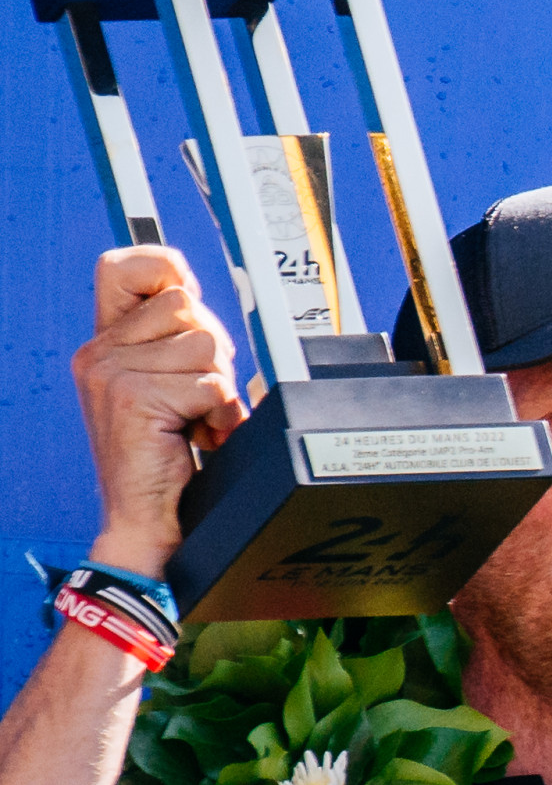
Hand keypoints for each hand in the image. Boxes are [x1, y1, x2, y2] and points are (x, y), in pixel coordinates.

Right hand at [71, 247, 244, 579]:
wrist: (149, 519)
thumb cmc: (169, 455)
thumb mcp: (170, 385)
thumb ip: (177, 339)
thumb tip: (197, 292)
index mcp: (105, 342)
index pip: (126, 265)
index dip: (166, 269)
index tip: (185, 294)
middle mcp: (99, 352)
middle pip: (188, 306)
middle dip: (213, 351)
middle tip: (197, 396)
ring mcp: (111, 373)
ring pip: (206, 343)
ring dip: (219, 386)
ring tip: (197, 419)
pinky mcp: (133, 398)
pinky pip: (211, 382)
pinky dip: (220, 412)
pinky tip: (199, 435)